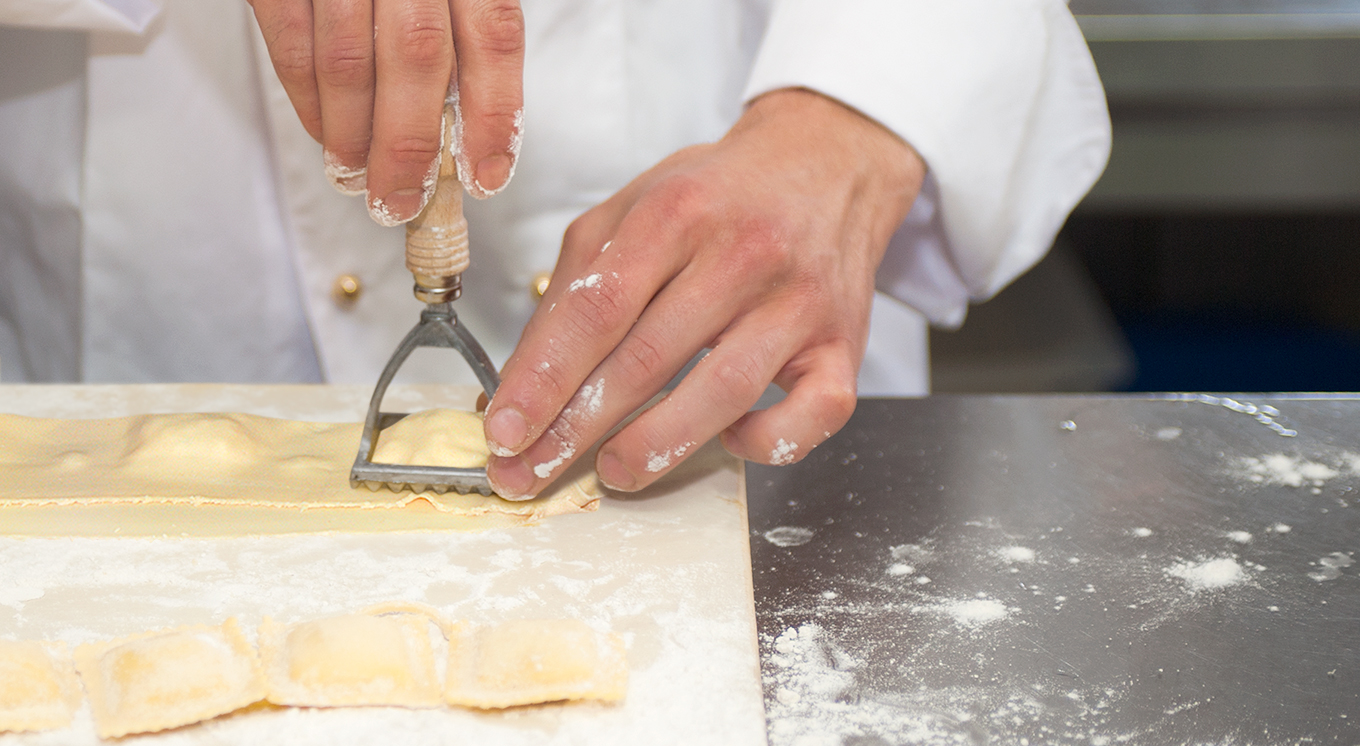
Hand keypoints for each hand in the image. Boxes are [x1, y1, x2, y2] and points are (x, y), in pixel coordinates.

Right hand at [248, 0, 524, 221]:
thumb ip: (469, 24)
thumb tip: (474, 120)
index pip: (494, 36)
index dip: (495, 115)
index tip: (488, 175)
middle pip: (418, 59)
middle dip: (410, 147)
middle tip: (403, 201)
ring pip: (349, 59)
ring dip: (353, 135)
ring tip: (358, 178)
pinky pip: (291, 40)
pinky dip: (308, 99)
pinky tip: (324, 133)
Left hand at [482, 88, 924, 497]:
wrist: (827, 162)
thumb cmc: (721, 195)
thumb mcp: (637, 206)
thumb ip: (582, 277)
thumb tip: (529, 374)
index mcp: (677, 213)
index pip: (595, 308)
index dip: (543, 377)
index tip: (504, 429)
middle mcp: (743, 255)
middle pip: (646, 358)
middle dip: (577, 428)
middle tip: (531, 472)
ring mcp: (798, 303)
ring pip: (724, 391)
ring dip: (657, 444)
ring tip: (612, 471)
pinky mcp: (844, 343)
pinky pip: (812, 412)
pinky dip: (766, 441)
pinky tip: (729, 441)